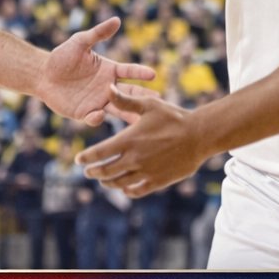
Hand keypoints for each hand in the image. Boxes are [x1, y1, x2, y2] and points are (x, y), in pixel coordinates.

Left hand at [37, 17, 155, 124]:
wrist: (42, 74)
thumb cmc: (62, 56)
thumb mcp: (80, 42)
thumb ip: (98, 33)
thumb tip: (117, 20)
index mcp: (109, 70)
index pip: (129, 71)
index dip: (140, 73)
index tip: (152, 74)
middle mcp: (107, 87)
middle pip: (129, 93)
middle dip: (143, 98)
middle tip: (157, 102)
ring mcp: (97, 101)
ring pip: (117, 109)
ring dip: (128, 114)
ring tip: (138, 119)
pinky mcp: (84, 113)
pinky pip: (95, 118)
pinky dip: (98, 118)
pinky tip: (99, 114)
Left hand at [77, 87, 207, 197]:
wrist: (199, 135)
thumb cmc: (173, 117)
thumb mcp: (148, 104)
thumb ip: (125, 100)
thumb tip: (107, 88)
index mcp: (129, 140)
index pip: (99, 153)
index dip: (86, 158)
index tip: (79, 160)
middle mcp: (135, 158)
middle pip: (106, 171)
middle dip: (93, 172)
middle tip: (88, 171)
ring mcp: (146, 172)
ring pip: (119, 183)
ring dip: (108, 182)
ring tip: (103, 179)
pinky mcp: (158, 181)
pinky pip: (136, 190)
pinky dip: (127, 190)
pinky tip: (124, 187)